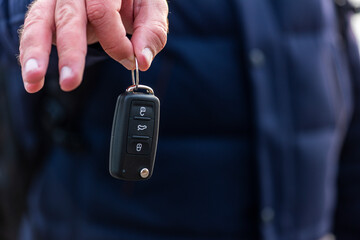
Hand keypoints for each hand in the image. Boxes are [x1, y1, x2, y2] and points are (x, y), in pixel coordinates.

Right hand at [19, 0, 167, 92]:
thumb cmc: (133, 0)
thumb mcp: (151, 10)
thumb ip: (151, 32)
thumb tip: (143, 60)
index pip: (103, 12)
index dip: (115, 42)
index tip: (129, 59)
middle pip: (69, 17)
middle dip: (70, 53)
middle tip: (71, 82)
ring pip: (41, 21)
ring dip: (37, 53)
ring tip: (34, 80)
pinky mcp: (47, 11)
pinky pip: (34, 28)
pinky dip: (30, 52)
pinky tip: (30, 75)